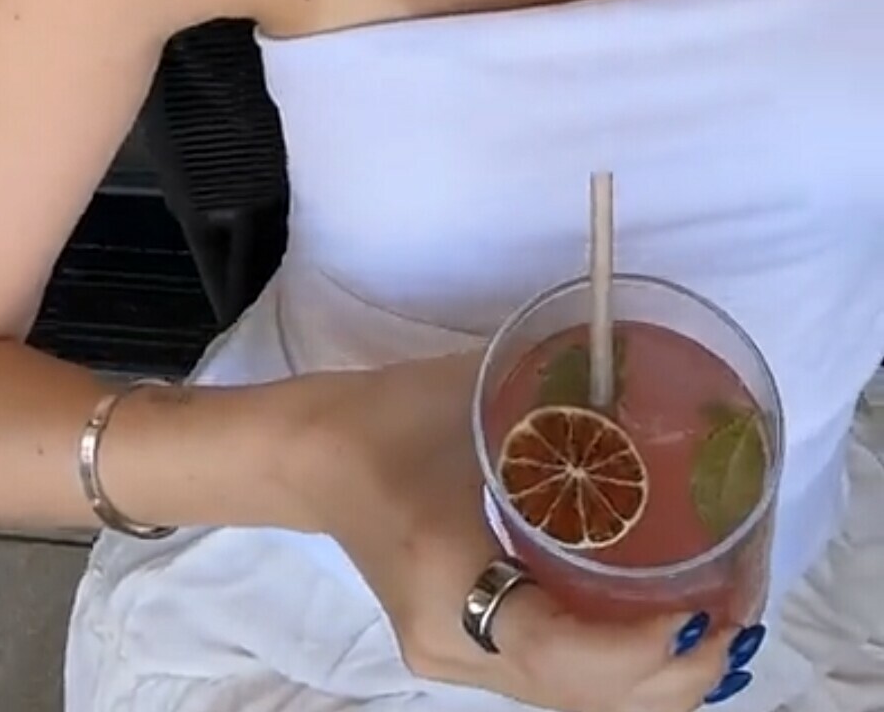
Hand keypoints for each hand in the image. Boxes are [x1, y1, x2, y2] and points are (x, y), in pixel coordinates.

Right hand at [296, 351, 736, 711]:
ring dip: (655, 681)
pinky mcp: (466, 652)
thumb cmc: (387, 418)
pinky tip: (668, 633)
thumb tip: (646, 371)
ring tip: (721, 627)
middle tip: (739, 617)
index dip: (636, 647)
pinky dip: (620, 673)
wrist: (310, 453)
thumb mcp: (473, 392)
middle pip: (579, 697)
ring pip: (575, 702)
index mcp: (446, 589)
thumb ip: (557, 390)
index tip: (702, 611)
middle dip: (671, 674)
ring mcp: (456, 661)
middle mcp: (453, 648)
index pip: (556, 652)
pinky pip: (558, 683)